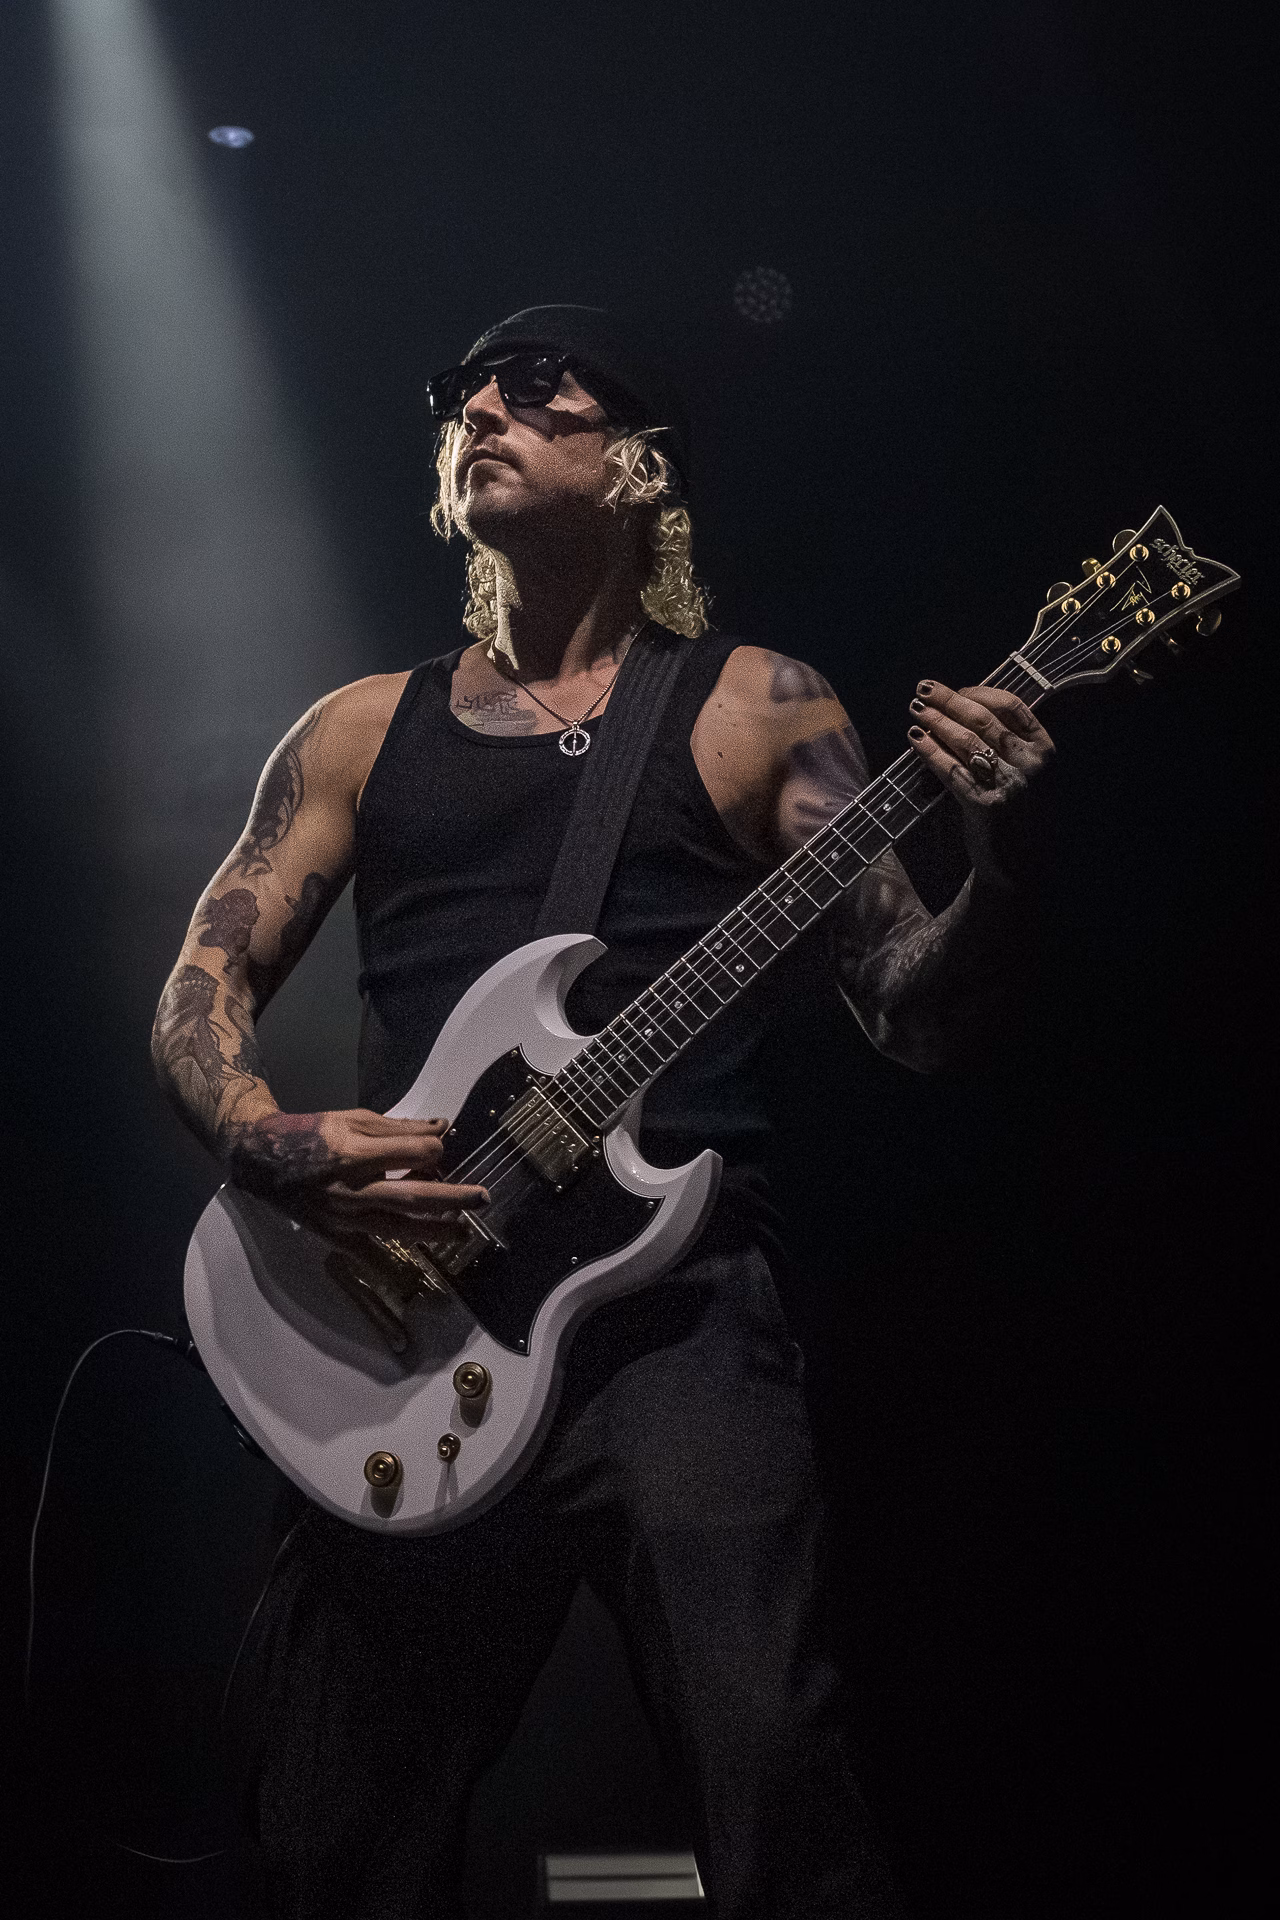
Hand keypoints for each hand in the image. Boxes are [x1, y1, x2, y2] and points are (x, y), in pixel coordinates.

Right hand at [225, 1108, 488, 1235]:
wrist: (260, 1159)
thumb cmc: (310, 1133)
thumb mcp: (352, 1119)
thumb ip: (399, 1128)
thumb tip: (442, 1129)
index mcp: (354, 1154)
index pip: (412, 1155)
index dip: (432, 1150)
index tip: (438, 1148)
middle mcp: (350, 1190)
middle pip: (412, 1197)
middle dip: (452, 1198)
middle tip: (482, 1198)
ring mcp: (342, 1217)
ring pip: (398, 1228)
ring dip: (435, 1231)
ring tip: (463, 1232)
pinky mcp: (334, 1235)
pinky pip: (371, 1252)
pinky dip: (395, 1260)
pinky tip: (421, 1262)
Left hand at [906, 680, 1054, 879]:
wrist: (1018, 862)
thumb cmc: (1017, 811)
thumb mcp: (1025, 771)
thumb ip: (1007, 742)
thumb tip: (964, 707)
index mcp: (1044, 749)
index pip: (1012, 706)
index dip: (980, 692)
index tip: (957, 689)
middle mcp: (1030, 764)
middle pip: (983, 719)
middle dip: (949, 700)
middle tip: (924, 689)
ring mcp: (1008, 784)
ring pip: (966, 741)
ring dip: (936, 720)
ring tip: (916, 709)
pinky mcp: (985, 804)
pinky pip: (951, 769)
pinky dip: (930, 751)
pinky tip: (915, 738)